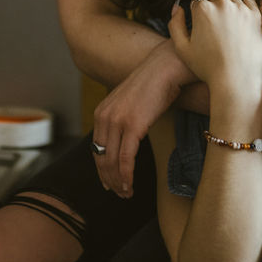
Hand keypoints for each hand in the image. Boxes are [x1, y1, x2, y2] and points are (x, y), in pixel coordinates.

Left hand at [91, 38, 194, 197]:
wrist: (165, 68)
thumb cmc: (153, 85)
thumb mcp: (128, 102)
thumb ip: (121, 119)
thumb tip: (124, 140)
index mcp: (101, 112)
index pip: (96, 149)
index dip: (101, 170)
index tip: (108, 184)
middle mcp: (104, 117)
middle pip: (102, 158)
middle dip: (109, 180)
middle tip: (119, 193)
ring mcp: (117, 121)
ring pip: (112, 162)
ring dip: (118, 182)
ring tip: (126, 193)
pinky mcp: (133, 126)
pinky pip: (126, 158)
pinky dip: (126, 175)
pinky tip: (130, 185)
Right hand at [169, 0, 261, 92]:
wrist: (236, 80)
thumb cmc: (208, 67)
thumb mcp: (182, 48)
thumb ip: (175, 24)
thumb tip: (178, 7)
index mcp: (203, 9)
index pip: (197, 3)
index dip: (197, 18)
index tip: (202, 31)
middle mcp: (222, 4)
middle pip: (214, 0)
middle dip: (213, 12)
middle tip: (215, 33)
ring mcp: (241, 9)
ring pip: (231, 1)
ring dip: (229, 10)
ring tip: (228, 31)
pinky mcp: (256, 16)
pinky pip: (249, 3)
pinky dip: (245, 10)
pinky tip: (241, 24)